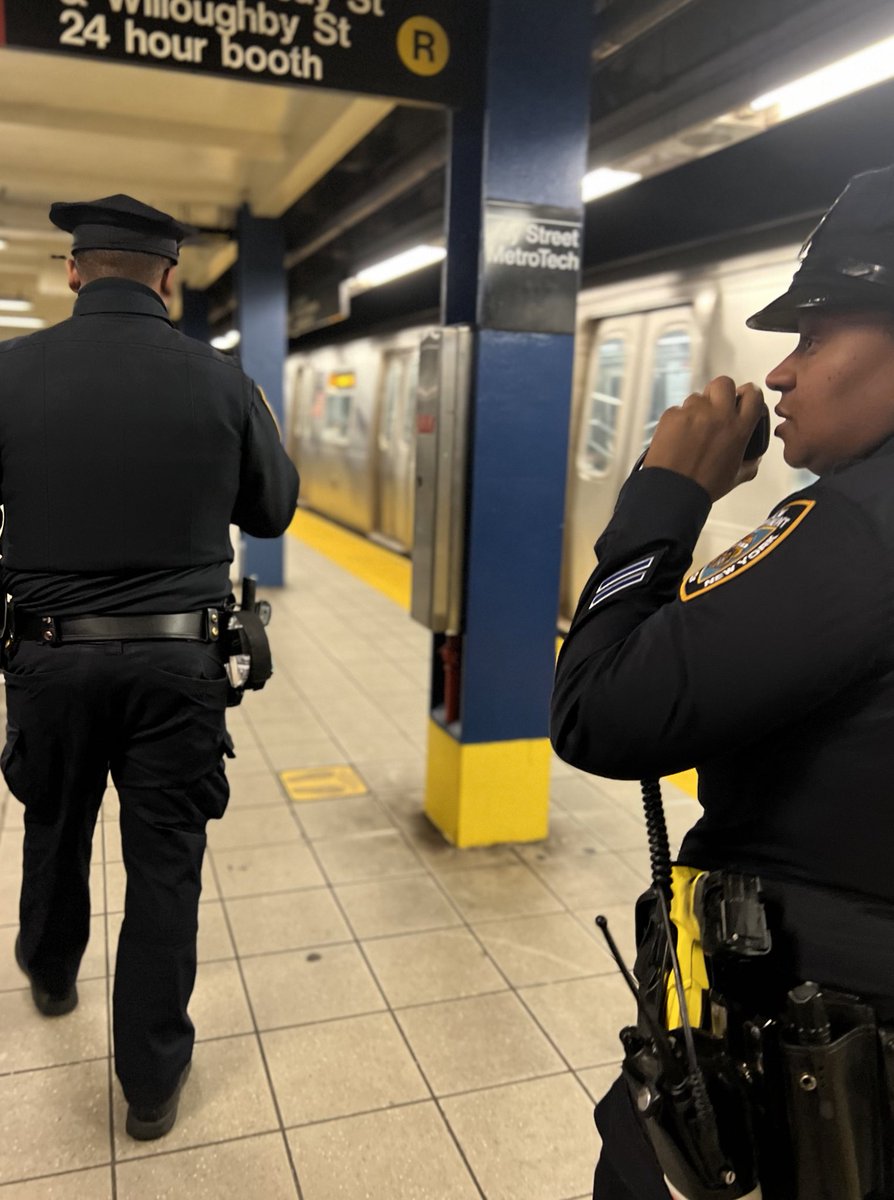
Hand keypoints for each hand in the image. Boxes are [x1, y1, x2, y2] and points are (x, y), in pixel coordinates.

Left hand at [641, 377, 768, 501]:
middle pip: (723, 383)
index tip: (742, 398)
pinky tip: (677, 437)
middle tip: (715, 408)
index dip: (748, 394)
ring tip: (693, 430)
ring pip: (698, 397)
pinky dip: (678, 420)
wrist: (673, 490)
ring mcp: (694, 412)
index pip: (753, 394)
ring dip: (697, 408)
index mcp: (738, 428)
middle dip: (720, 392)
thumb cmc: (704, 485)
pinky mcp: (672, 415)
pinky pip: (678, 409)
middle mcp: (718, 415)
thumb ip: (750, 463)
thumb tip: (754, 458)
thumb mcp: (737, 476)